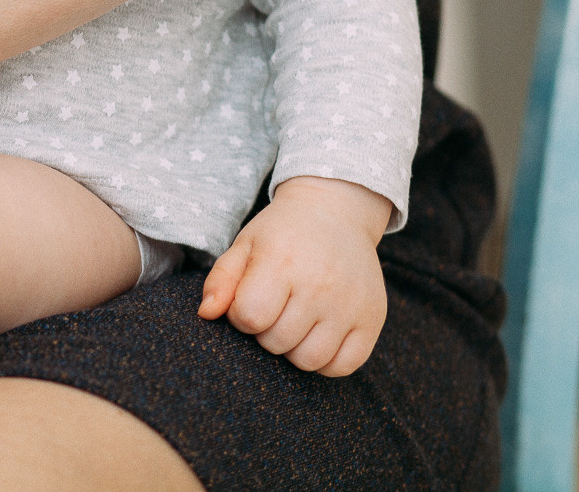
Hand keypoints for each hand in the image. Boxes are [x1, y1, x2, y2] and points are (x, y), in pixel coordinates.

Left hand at [197, 175, 391, 376]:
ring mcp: (350, 304)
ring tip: (294, 320)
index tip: (249, 298)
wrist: (335, 212)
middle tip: (274, 306)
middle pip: (277, 342)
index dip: (241, 314)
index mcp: (283, 262)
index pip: (249, 316)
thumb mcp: (244, 244)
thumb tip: (206, 314)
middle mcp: (320, 285)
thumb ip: (221, 279)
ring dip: (293, 348)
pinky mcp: (373, 319)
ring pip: (308, 360)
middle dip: (265, 331)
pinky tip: (317, 334)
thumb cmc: (282, 233)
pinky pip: (343, 366)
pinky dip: (325, 361)